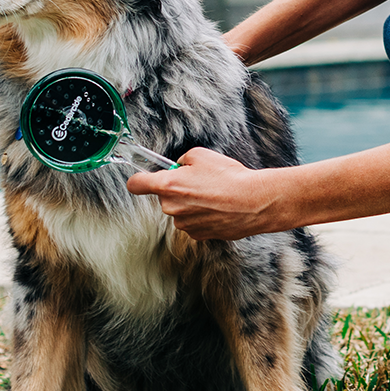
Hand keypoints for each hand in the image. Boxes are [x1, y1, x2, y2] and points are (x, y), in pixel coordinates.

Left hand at [127, 147, 291, 240]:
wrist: (253, 202)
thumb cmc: (228, 177)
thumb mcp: (201, 155)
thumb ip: (182, 161)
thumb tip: (180, 169)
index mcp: (168, 186)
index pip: (136, 184)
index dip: (138, 180)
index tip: (142, 179)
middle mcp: (171, 208)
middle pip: (165, 197)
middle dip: (178, 189)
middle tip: (200, 181)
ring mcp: (184, 224)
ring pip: (181, 211)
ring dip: (192, 203)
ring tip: (215, 195)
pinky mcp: (199, 235)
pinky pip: (195, 222)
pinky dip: (204, 216)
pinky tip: (220, 208)